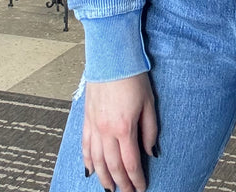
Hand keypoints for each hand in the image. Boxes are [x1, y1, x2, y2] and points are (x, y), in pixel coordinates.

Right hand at [83, 73, 157, 191]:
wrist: (112, 57)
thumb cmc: (132, 76)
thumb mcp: (149, 103)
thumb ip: (150, 131)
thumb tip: (150, 152)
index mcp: (124, 128)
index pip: (130, 163)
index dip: (136, 179)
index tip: (141, 188)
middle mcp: (106, 130)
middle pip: (112, 166)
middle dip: (120, 183)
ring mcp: (94, 125)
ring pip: (96, 160)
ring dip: (103, 177)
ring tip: (109, 188)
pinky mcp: (87, 118)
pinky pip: (85, 145)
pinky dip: (87, 160)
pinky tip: (90, 170)